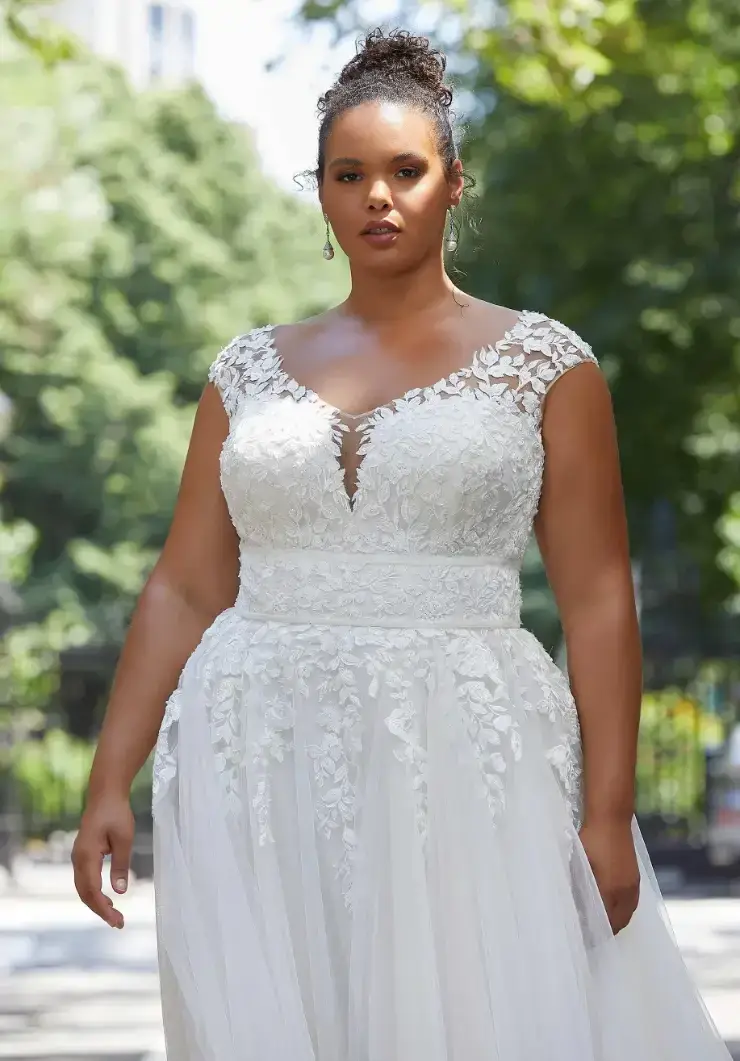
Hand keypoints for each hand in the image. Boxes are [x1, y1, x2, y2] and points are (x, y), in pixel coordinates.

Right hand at [72, 794, 134, 928]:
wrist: (105, 794)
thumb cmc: (116, 813)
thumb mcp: (124, 839)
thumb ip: (121, 865)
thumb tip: (120, 891)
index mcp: (87, 856)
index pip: (92, 891)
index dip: (103, 909)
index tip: (117, 921)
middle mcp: (78, 859)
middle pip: (84, 893)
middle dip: (100, 910)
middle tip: (118, 923)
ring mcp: (78, 857)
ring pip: (83, 888)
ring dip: (96, 903)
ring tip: (114, 914)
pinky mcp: (83, 854)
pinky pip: (84, 879)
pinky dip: (94, 892)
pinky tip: (106, 898)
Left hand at [579, 816, 639, 934]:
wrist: (611, 819)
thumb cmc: (589, 839)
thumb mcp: (579, 864)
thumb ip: (578, 886)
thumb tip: (575, 906)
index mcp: (609, 890)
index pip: (603, 923)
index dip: (594, 934)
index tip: (583, 940)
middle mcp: (624, 891)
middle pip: (617, 923)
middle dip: (605, 933)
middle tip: (590, 938)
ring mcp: (632, 885)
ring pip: (626, 914)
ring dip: (615, 923)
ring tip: (600, 927)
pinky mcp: (635, 878)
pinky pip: (631, 904)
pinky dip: (622, 912)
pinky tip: (612, 910)